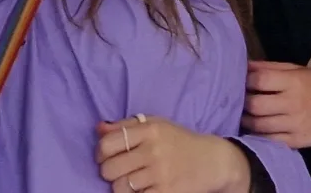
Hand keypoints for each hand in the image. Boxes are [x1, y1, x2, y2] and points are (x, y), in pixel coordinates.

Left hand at [96, 115, 250, 192]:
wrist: (213, 160)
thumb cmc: (179, 141)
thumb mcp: (156, 125)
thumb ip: (126, 126)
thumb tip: (98, 128)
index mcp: (149, 130)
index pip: (108, 143)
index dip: (100, 153)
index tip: (105, 157)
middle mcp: (153, 150)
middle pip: (109, 169)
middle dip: (109, 172)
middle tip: (119, 171)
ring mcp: (160, 173)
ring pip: (120, 188)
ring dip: (122, 187)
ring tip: (133, 181)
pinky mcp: (167, 192)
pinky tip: (143, 189)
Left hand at [242, 61, 310, 148]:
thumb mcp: (294, 70)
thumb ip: (268, 67)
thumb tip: (243, 66)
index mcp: (293, 82)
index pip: (261, 80)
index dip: (246, 80)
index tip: (242, 82)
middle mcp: (293, 103)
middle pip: (256, 105)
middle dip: (243, 103)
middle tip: (240, 101)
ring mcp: (295, 124)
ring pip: (260, 126)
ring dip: (247, 121)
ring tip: (243, 116)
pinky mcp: (296, 141)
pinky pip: (270, 140)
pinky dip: (258, 135)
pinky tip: (255, 130)